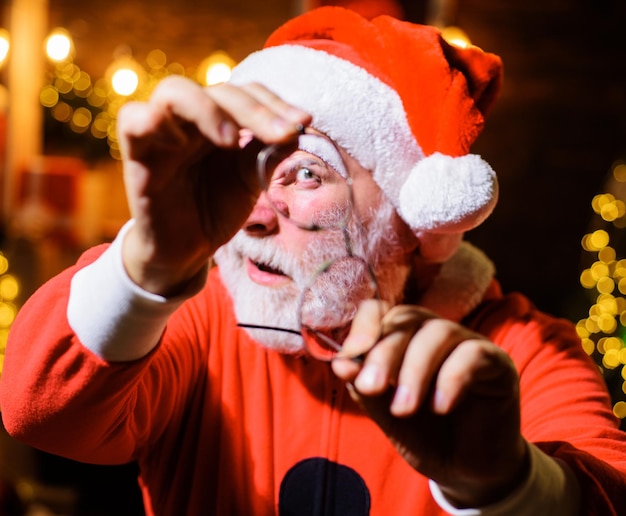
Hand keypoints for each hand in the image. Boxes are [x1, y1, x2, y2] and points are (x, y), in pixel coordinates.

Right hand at [116, 76, 310, 294]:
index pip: (247, 94)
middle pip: (220, 90)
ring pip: (175, 91)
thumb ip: (268, 153)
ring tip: (234, 140)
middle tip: (283, 133)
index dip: (275, 104)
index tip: (303, 122)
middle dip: (255, 110)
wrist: (187, 250)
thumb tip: (298, 128)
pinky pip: (132, 119)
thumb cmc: (215, 210)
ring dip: (209, 109)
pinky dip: (156, 120)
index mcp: (221, 121)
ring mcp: (164, 132)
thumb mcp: (250, 180)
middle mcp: (192, 120)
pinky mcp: (137, 154)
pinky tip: (184, 143)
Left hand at [331, 301, 528, 507]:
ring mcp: (467, 343)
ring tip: (404, 408)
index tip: (348, 358)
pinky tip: (440, 408)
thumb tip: (340, 363)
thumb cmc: (424, 435)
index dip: (363, 327)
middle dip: (384, 353)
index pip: (380, 310)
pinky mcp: (497, 362)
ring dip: (415, 370)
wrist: (467, 471)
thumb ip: (366, 387)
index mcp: (403, 338)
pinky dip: (451, 379)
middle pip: (406, 318)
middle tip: (372, 387)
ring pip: (438, 332)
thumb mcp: (387, 414)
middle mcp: (433, 332)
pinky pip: (472, 355)